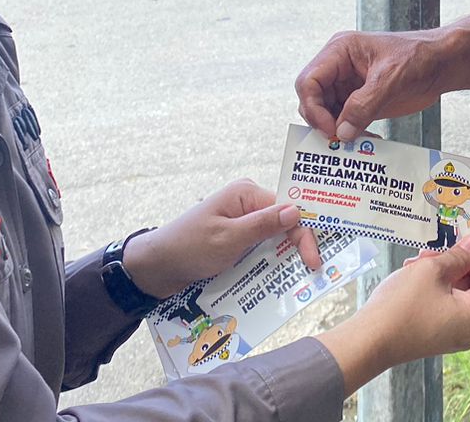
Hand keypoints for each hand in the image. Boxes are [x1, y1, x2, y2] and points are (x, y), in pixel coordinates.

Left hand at [122, 179, 318, 298]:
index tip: (313, 262)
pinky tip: (278, 277)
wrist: (156, 267)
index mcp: (246, 193)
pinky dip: (269, 261)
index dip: (304, 234)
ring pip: (274, 237)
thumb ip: (263, 225)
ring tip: (300, 277)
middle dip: (298, 245)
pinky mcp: (236, 238)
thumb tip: (297, 211)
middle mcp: (247, 202)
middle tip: (312, 272)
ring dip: (284, 256)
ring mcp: (241, 221)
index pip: (288, 210)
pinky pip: (260, 247)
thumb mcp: (228, 239)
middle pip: (285, 222)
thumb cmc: (188, 248)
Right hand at [295, 30, 444, 140]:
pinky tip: (365, 142)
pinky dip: (349, 135)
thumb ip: (364, 105)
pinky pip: (343, 122)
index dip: (312, 108)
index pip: (308, 81)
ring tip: (354, 145)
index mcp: (339, 51)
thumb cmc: (418, 57)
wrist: (442, 63)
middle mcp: (338, 68)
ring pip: (325, 114)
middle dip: (322, 122)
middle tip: (339, 141)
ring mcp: (347, 86)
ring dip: (336, 131)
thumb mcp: (390, 79)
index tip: (330, 130)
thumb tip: (341, 133)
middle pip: (311, 99)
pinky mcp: (359, 101)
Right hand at [319, 230, 469, 392]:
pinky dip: (440, 282)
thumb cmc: (402, 305)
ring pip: (464, 291)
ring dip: (449, 268)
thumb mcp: (433, 270)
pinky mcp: (439, 331)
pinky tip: (419, 268)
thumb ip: (459, 255)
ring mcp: (455, 332)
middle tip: (450, 240)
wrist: (370, 339)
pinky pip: (450, 301)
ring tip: (426, 255)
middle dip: (468, 259)